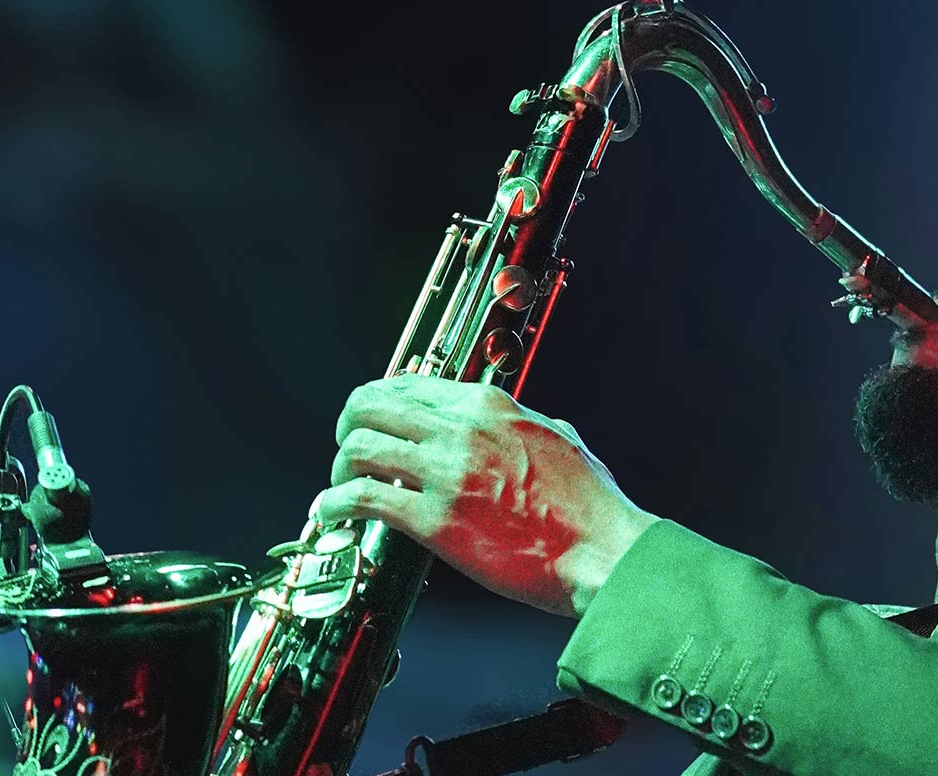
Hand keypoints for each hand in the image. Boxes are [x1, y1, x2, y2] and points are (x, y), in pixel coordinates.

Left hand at [311, 374, 658, 617]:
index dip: (380, 401)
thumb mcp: (563, 442)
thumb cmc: (591, 508)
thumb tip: (532, 426)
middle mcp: (462, 430)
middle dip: (350, 425)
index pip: (410, 384)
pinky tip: (333, 514)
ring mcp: (446, 473)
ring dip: (340, 467)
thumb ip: (533, 427)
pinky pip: (363, 499)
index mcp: (490, 406)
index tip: (372, 417)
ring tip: (341, 486)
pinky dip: (336, 505)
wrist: (603, 552)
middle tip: (347, 446)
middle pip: (372, 406)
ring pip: (358, 448)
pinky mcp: (435, 520)